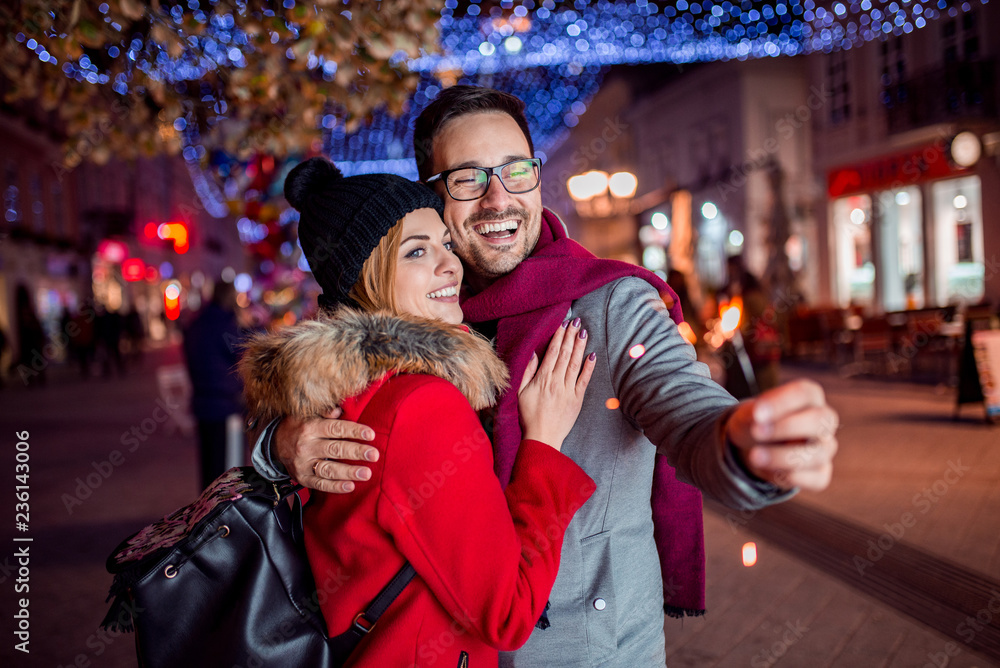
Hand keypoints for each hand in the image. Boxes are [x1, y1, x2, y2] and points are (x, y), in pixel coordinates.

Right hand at [275, 407, 377, 493]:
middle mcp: (306, 446)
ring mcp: (303, 464)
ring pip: (328, 469)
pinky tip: (350, 486)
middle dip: (356, 452)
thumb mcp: (307, 413)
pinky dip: (335, 487)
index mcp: (310, 427)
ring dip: (348, 472)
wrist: (273, 444)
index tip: (370, 435)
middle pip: (334, 450)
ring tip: (366, 474)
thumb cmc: (298, 426)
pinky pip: (320, 485)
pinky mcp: (302, 478)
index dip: (354, 431)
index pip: (335, 429)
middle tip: (374, 455)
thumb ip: (324, 412)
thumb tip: (339, 409)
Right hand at [518, 318, 596, 450]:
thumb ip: (527, 372)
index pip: (552, 353)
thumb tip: (533, 354)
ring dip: (580, 346)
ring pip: (575, 364)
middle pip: (565, 354)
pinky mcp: (577, 400)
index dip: (558, 337)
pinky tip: (592, 355)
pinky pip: (584, 380)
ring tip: (583, 332)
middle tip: (576, 321)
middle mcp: (556, 382)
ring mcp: (568, 391)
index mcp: (542, 379)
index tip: (562, 324)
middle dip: (570, 336)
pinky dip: (589, 367)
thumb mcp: (519, 392)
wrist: (542, 438)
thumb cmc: (528, 415)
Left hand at [725, 379, 838, 491]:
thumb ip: (755, 413)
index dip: (781, 403)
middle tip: (756, 432)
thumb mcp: (749, 413)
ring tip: (755, 456)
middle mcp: (823, 420)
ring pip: (818, 453)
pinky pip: (817, 479)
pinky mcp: (821, 473)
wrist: (754, 445)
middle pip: (820, 420)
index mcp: (809, 396)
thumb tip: (759, 418)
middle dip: (786, 428)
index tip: (757, 413)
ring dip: (783, 456)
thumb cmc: (756, 422)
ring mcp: (825, 447)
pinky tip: (770, 471)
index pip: (805, 393)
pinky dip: (793, 478)